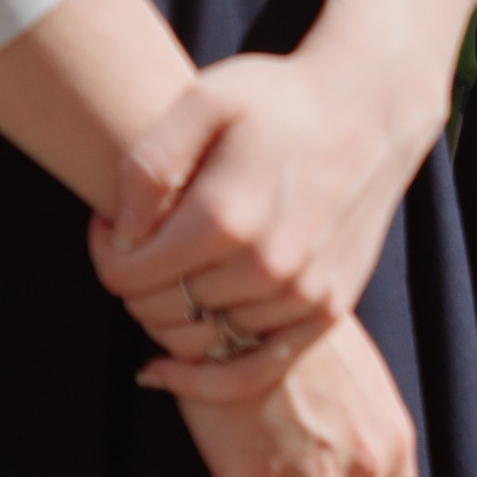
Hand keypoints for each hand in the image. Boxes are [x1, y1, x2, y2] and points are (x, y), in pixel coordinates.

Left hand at [90, 0, 476, 385]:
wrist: (372, 109)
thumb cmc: (279, 98)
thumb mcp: (204, 99)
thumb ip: (148, 164)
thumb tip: (119, 233)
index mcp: (224, 217)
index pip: (126, 276)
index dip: (104, 251)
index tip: (109, 223)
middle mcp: (264, 266)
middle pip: (159, 311)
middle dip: (136, 282)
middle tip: (143, 244)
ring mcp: (301, 293)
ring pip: (201, 339)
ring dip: (176, 314)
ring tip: (178, 267)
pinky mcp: (326, 309)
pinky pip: (253, 371)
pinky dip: (207, 378)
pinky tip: (168, 369)